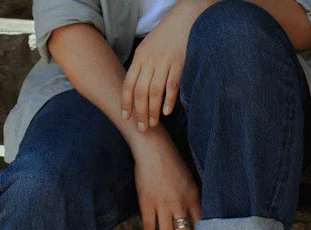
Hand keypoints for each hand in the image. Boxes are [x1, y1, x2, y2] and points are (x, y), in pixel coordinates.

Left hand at [121, 1, 207, 130]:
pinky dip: (169, 100)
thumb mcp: (148, 49)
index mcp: (140, 58)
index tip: (126, 118)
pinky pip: (172, 86)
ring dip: (152, 111)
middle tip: (141, 128)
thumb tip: (136, 92)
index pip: (128, 84)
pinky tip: (166, 112)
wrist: (185, 19)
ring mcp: (165, 62)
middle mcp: (150, 60)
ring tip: (153, 124)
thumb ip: (141, 68)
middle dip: (139, 112)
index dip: (126, 103)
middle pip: (141, 92)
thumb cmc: (165, 38)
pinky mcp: (179, 64)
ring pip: (155, 92)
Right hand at [133, 130, 200, 229]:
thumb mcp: (190, 181)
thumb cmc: (172, 164)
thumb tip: (196, 218)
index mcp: (193, 198)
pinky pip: (149, 227)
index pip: (200, 226)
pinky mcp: (147, 204)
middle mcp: (180, 204)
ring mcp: (163, 205)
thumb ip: (193, 199)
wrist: (154, 151)